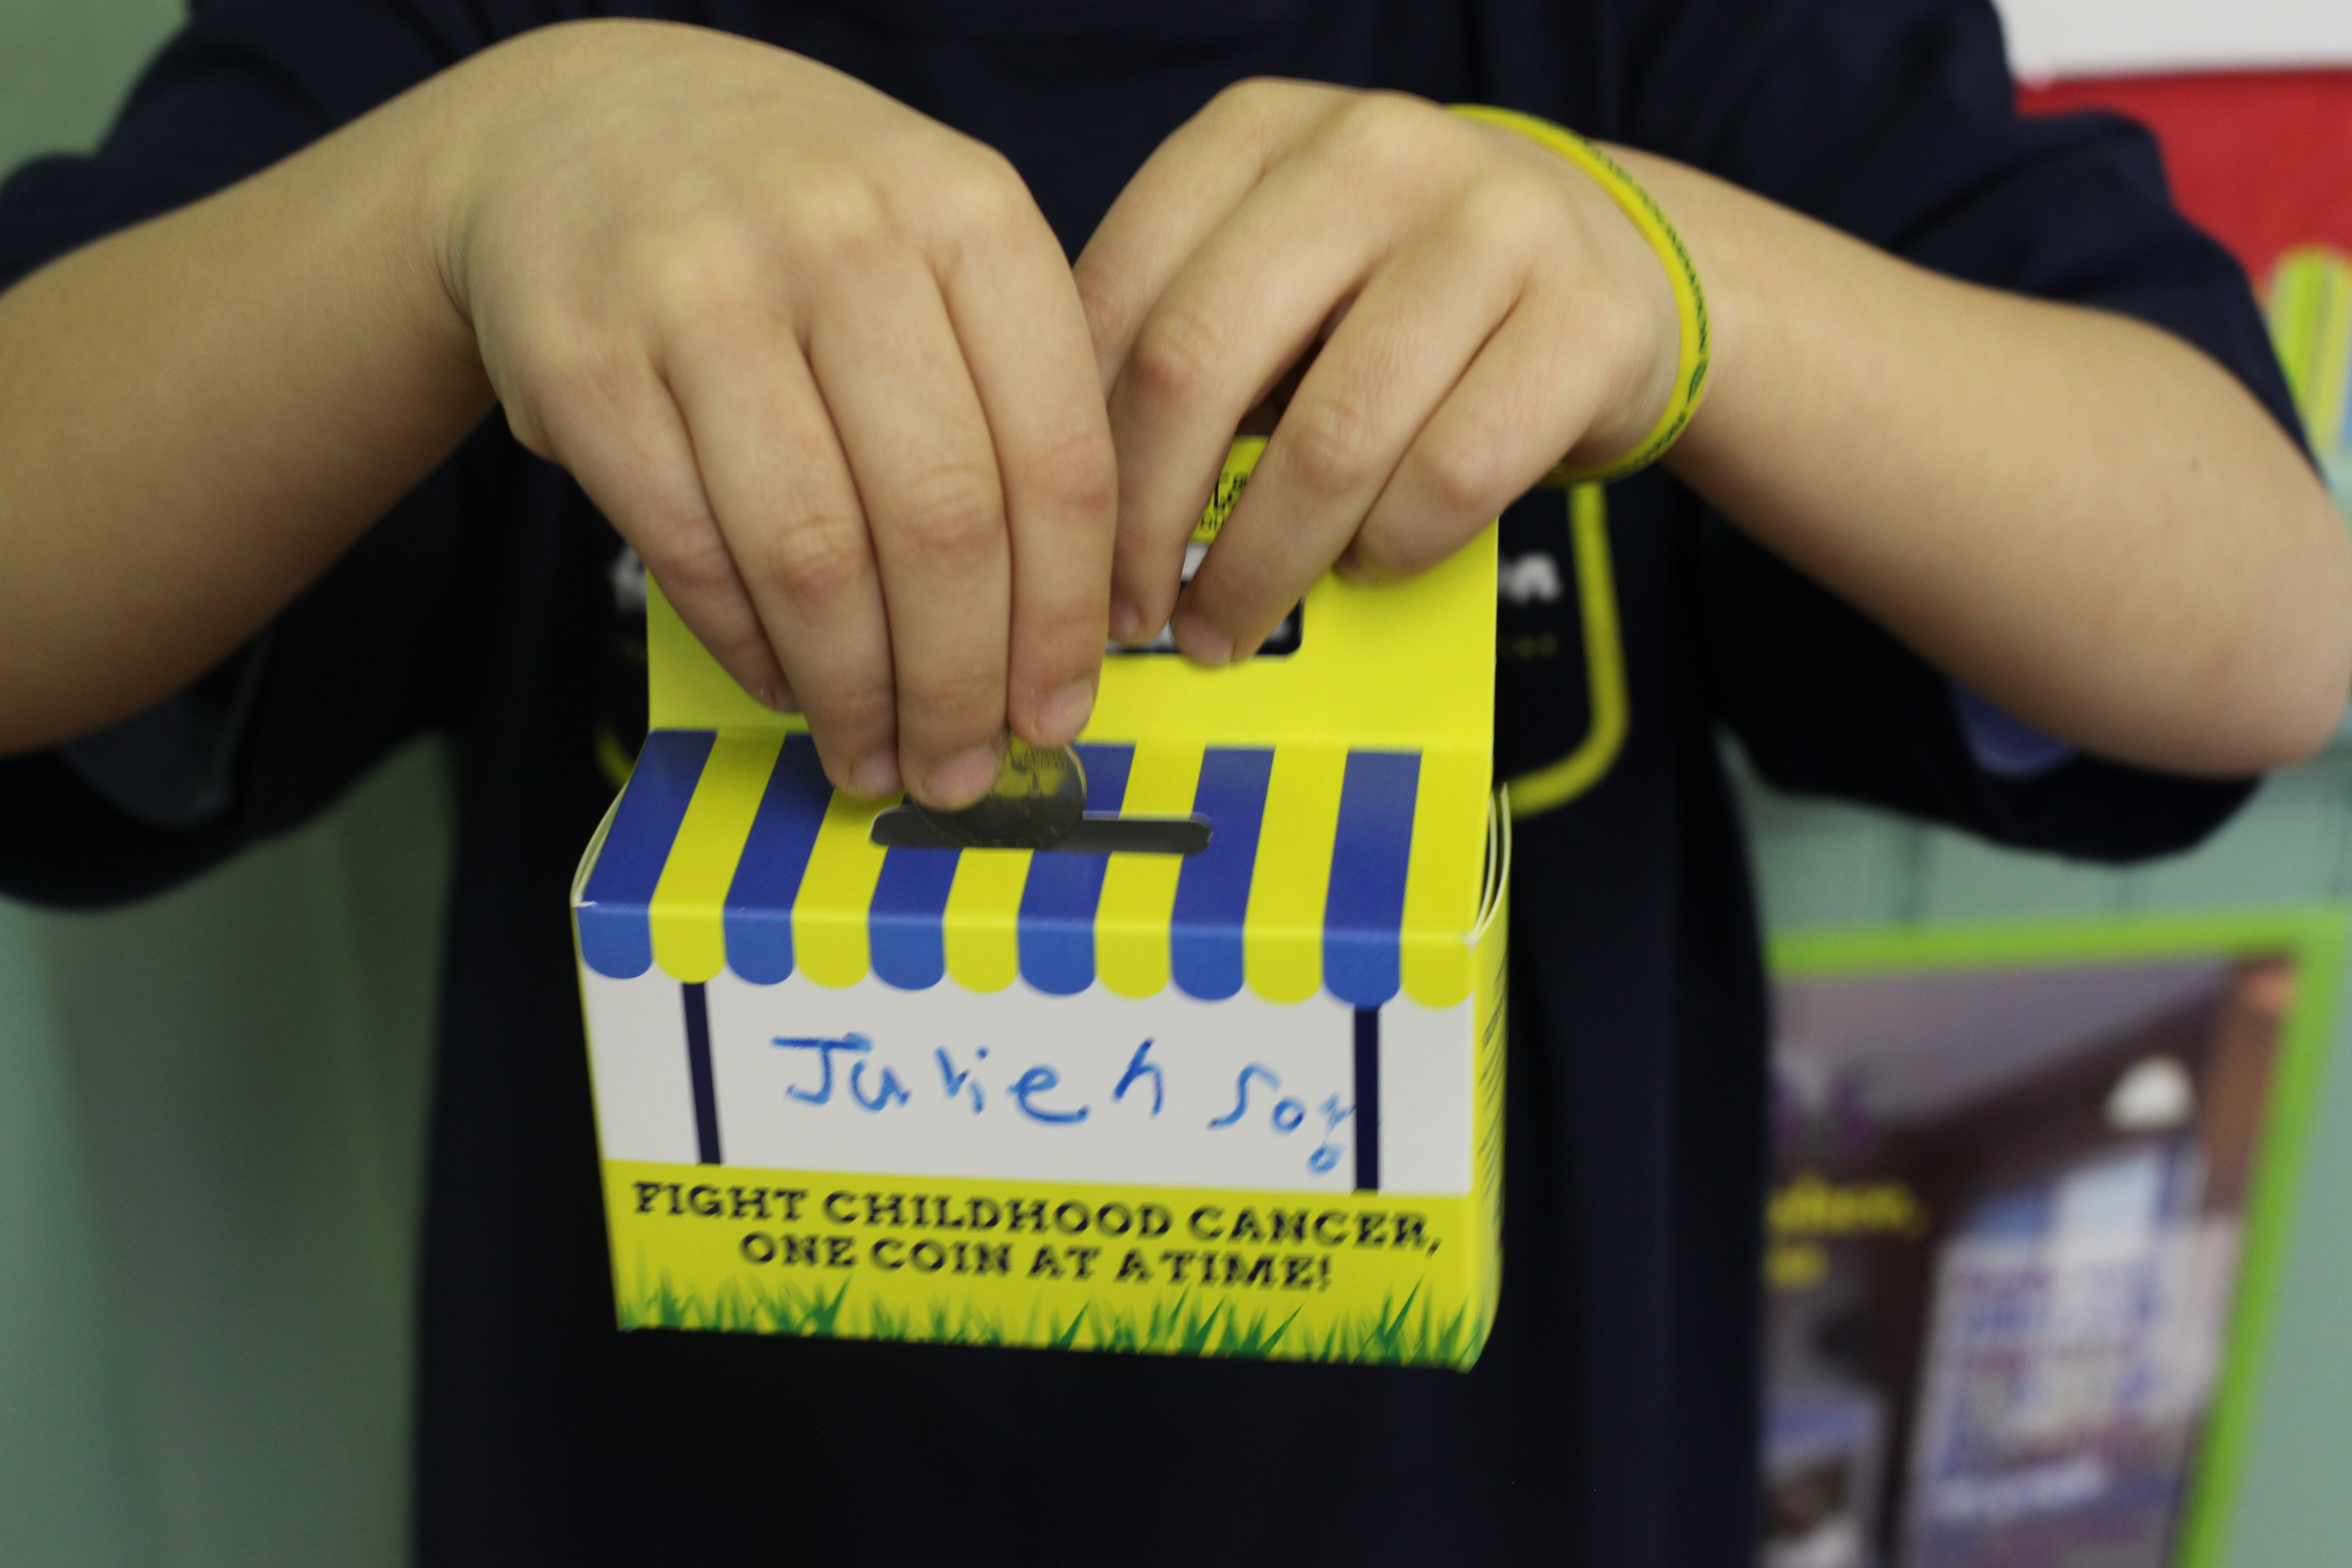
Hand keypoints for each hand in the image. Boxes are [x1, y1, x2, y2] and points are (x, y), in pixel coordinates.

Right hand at [438, 23, 1114, 805]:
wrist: (580, 136)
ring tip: (877, 761)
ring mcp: (700, 295)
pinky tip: (790, 688)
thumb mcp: (935, 252)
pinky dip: (754, 650)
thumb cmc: (799, 227)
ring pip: (813, 558)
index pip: (1056, 458)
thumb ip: (1013, 402)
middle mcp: (841, 238)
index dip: (1063, 619)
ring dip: (856, 693)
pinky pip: (696, 554)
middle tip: (964, 770)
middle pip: (941, 523)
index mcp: (967, 213)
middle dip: (961, 684)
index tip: (1059, 713)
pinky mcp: (586, 364)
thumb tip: (1063, 630)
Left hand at [1076, 81, 1681, 662]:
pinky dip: (1387, 550)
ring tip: (1230, 620)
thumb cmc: (1400, 296)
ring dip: (1261, 566)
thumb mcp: (1279, 276)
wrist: (1611, 265)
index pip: (1117, 297)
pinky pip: (1448, 479)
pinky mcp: (1586, 323)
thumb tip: (1079, 516)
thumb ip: (1181, 344)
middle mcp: (1374, 152)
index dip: (1075, 450)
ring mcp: (1493, 227)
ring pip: (1330, 442)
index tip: (1066, 554)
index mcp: (1259, 131)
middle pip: (1198, 363)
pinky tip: (1364, 565)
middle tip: (1133, 618)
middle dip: (1145, 522)